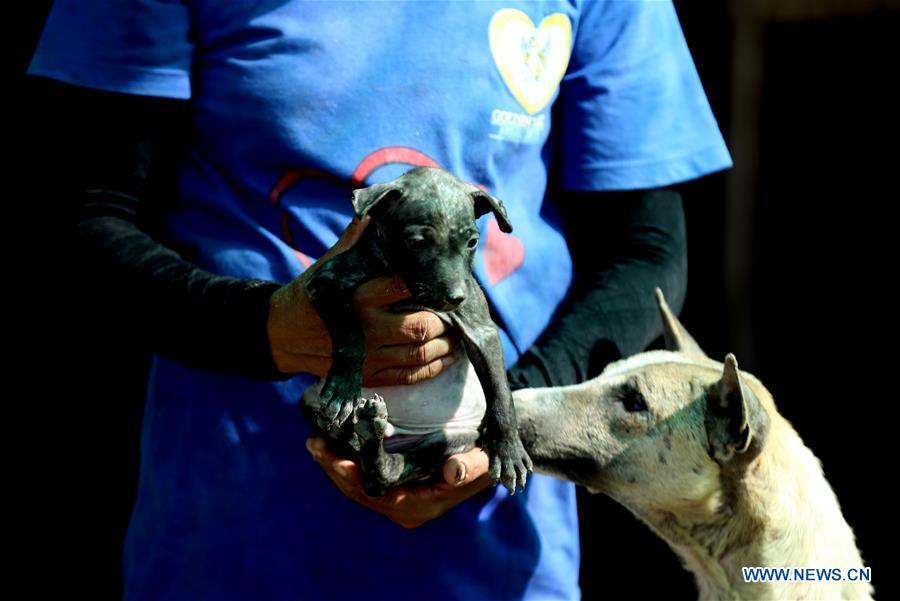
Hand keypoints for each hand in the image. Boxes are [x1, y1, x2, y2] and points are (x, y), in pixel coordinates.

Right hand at [267, 217, 458, 384]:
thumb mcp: (330, 265)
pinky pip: (409, 376)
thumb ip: (356, 241)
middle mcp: (367, 329)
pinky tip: (444, 357)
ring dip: (446, 346)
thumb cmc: (314, 292)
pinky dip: (432, 368)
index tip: (442, 281)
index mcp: (360, 296)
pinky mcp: (369, 375)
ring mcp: (369, 356)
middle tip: (454, 313)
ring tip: (456, 334)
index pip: (405, 287)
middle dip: (445, 321)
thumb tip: (376, 209)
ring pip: (420, 353)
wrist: (283, 334)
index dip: (429, 285)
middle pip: (421, 327)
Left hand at [306, 437, 492, 528]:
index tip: (337, 460)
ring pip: (356, 486)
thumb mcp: (480, 463)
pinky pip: (362, 479)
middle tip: (315, 444)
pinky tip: (331, 445)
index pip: (377, 496)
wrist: (485, 461)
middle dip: (335, 468)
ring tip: (315, 443)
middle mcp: (402, 508)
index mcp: (418, 506)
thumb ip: (467, 468)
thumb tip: (452, 471)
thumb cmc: (482, 460)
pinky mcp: (392, 488)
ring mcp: (395, 500)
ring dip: (334, 465)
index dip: (354, 479)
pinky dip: (346, 463)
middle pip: (359, 492)